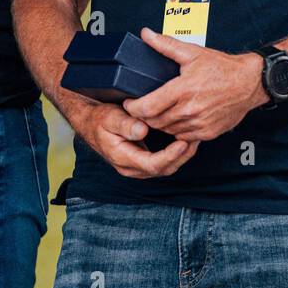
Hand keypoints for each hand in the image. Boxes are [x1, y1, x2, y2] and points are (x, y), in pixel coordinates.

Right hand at [71, 99, 198, 178]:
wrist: (91, 124)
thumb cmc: (100, 119)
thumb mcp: (109, 117)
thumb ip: (125, 125)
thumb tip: (142, 131)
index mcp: (123, 159)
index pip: (152, 165)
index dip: (170, 155)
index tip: (183, 142)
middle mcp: (132, 168)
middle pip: (164, 169)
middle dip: (182, 156)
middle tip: (195, 138)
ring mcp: (138, 167)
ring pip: (166, 168)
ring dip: (182, 156)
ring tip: (194, 138)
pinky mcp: (144, 162)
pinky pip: (164, 163)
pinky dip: (177, 154)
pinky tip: (185, 140)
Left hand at [123, 28, 268, 142]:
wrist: (249, 83)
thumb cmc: (223, 68)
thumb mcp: (192, 53)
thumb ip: (166, 45)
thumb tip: (147, 34)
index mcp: (183, 90)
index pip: (147, 107)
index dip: (132, 107)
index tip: (129, 102)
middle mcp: (190, 110)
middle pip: (153, 121)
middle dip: (143, 115)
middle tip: (142, 106)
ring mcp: (199, 124)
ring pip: (167, 130)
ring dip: (159, 123)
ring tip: (158, 111)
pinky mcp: (207, 133)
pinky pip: (182, 136)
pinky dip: (175, 129)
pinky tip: (176, 118)